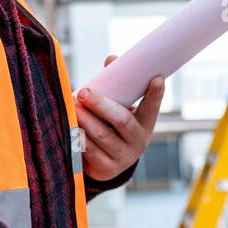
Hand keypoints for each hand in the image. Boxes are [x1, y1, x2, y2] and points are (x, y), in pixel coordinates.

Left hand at [74, 58, 163, 180]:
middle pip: (122, 120)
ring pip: (102, 135)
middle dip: (101, 105)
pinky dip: (80, 138)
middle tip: (84, 92)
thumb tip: (112, 59)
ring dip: (85, 120)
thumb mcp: (119, 109)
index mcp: (145, 124)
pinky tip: (71, 128)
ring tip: (72, 107)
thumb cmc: (112, 128)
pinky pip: (90, 151)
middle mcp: (138, 141)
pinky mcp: (107, 169)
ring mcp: (124, 157)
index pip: (152, 107)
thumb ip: (116, 86)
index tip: (157, 78)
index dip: (155, 94)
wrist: (107, 165)